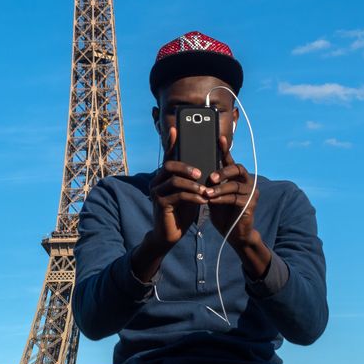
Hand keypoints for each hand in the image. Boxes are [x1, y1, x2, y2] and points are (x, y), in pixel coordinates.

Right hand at [132, 126, 209, 280]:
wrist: (169, 235)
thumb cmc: (181, 212)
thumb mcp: (190, 193)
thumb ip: (193, 180)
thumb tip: (207, 167)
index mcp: (163, 176)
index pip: (167, 156)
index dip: (171, 142)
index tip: (175, 128)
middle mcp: (156, 181)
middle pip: (169, 165)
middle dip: (187, 167)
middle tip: (201, 173)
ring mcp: (156, 192)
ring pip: (174, 180)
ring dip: (193, 184)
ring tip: (206, 190)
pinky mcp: (160, 204)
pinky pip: (177, 195)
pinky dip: (192, 196)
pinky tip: (202, 200)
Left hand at [204, 135, 270, 277]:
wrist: (234, 234)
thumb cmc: (221, 211)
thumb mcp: (213, 194)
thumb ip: (209, 182)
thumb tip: (193, 168)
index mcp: (237, 177)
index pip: (230, 160)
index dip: (225, 149)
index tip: (218, 138)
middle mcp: (247, 182)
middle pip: (238, 169)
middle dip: (223, 171)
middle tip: (210, 177)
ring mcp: (251, 193)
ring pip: (235, 186)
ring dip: (219, 189)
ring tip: (206, 193)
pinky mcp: (251, 205)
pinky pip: (235, 199)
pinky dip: (221, 199)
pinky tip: (211, 201)